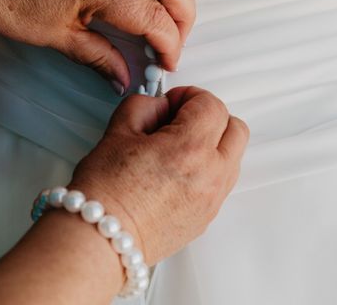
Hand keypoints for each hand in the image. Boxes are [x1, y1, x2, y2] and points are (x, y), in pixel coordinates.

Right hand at [69, 86, 248, 264]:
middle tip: (181, 119)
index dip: (189, 96)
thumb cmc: (105, 193)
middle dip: (210, 116)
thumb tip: (160, 106)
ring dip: (213, 143)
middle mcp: (210, 174)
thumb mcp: (118, 131)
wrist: (101, 240)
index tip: (171, 102)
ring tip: (178, 147)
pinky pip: (222, 183)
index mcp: (190, 147)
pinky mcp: (207, 218)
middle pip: (234, 128)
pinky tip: (178, 171)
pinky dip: (208, 169)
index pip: (211, 105)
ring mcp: (212, 199)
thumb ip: (144, 107)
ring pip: (233, 156)